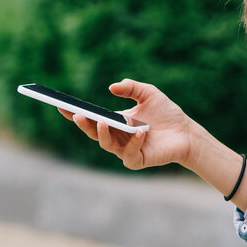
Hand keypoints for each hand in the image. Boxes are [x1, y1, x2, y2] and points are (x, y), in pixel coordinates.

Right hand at [60, 79, 196, 170]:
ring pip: (107, 145)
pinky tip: (139, 132)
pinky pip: (129, 154)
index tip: (60, 105)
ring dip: (103, 134)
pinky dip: (133, 143)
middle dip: (84, 124)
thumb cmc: (166, 113)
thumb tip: (111, 87)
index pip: (91, 118)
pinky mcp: (138, 160)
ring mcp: (125, 149)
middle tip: (77, 114)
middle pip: (94, 132)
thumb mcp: (148, 93)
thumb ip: (131, 87)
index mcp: (115, 121)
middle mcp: (117, 136)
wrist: (186, 132)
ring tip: (102, 121)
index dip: (74, 113)